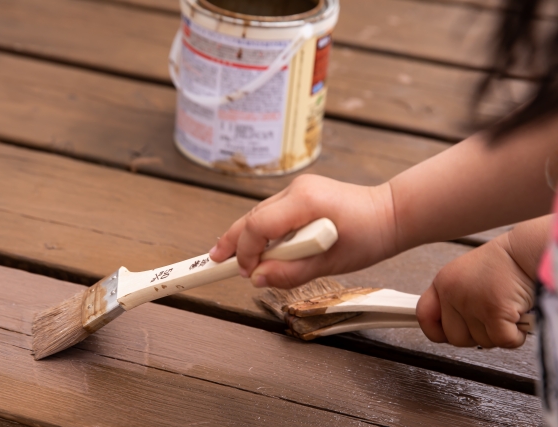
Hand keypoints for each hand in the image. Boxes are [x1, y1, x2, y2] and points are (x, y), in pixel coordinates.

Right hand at [209, 175, 396, 287]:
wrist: (391, 214)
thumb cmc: (369, 236)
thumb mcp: (330, 263)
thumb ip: (290, 272)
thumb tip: (257, 278)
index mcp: (305, 202)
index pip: (258, 226)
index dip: (244, 251)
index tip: (242, 272)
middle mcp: (298, 189)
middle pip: (252, 216)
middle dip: (232, 240)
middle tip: (214, 261)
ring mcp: (299, 188)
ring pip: (260, 213)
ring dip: (247, 236)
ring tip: (231, 257)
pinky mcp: (302, 194)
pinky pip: (273, 212)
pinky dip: (263, 231)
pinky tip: (258, 246)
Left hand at [416, 218, 546, 347]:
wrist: (527, 251)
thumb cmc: (504, 264)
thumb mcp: (466, 276)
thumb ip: (454, 298)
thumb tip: (449, 328)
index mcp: (443, 283)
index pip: (423, 315)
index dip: (435, 330)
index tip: (446, 333)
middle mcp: (453, 293)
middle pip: (455, 337)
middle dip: (475, 335)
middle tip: (490, 319)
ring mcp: (473, 303)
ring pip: (481, 341)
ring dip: (498, 333)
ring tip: (506, 309)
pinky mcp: (495, 313)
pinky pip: (503, 341)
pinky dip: (515, 336)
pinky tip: (519, 318)